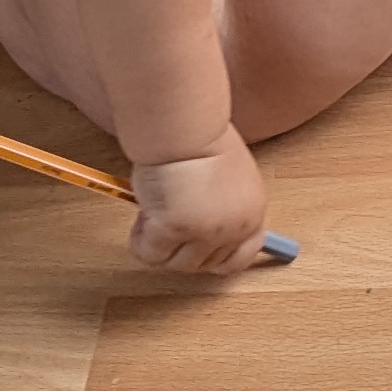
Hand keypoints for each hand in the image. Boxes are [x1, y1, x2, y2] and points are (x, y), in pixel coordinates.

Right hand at [127, 124, 271, 273]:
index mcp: (251, 212)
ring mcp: (205, 233)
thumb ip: (219, 205)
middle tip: (164, 220)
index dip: (217, 258)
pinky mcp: (174, 230)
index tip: (196, 250)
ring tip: (151, 213)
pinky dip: (140, 241)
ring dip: (159, 244)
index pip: (243, 256)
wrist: (184, 125)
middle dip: (180, 248)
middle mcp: (233, 228)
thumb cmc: (200, 139)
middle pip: (203, 264)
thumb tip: (198, 227)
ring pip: (175, 265)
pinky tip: (142, 214)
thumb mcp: (225, 178)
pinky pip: (149, 255)